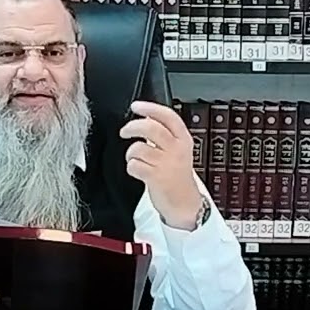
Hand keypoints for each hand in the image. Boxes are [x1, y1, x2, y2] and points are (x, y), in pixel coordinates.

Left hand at [119, 101, 203, 229]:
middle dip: (132, 127)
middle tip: (125, 131)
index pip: (168, 117)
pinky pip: (134, 165)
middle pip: (151, 128)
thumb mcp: (178, 150)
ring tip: (134, 158)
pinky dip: (131, 167)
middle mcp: (176, 150)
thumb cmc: (177, 175)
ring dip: (130, 153)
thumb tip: (146, 118)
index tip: (136, 106)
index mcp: (183, 139)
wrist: (184, 203)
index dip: (150, 108)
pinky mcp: (156, 178)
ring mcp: (167, 164)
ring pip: (139, 148)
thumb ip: (165, 134)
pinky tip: (137, 170)